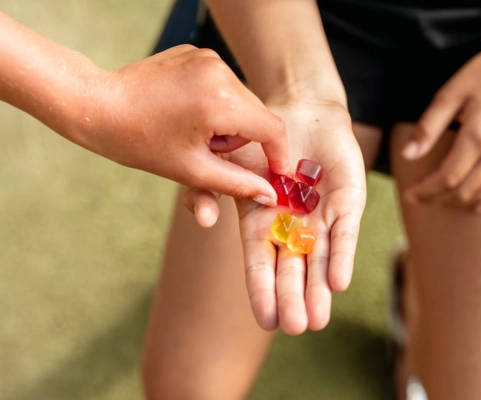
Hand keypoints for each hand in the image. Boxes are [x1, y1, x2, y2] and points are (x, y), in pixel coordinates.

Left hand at [76, 45, 287, 220]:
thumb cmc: (140, 142)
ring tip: (195, 131)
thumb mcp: (191, 171)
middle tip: (211, 151)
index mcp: (220, 102)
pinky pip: (224, 84)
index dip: (278, 155)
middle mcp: (219, 73)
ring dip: (230, 121)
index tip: (275, 173)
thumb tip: (269, 195)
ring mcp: (208, 58)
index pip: (272, 130)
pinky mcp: (197, 53)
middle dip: (243, 139)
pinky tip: (187, 111)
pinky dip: (216, 103)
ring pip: (242, 100)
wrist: (99, 105)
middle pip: (258, 115)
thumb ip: (237, 184)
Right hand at [200, 101, 365, 334]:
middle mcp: (293, 227)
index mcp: (263, 225)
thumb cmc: (257, 140)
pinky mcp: (347, 203)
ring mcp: (321, 217)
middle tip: (297, 326)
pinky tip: (338, 282)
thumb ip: (206, 188)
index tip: (266, 321)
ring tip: (317, 319)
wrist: (298, 110)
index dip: (263, 291)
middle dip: (294, 298)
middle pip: (292, 269)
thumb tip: (204, 218)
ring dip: (318, 288)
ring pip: (319, 259)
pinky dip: (341, 255)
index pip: (261, 265)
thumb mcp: (225, 164)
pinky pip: (344, 232)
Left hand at [402, 44, 480, 212]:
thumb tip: (408, 155)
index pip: (447, 178)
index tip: (410, 194)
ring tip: (439, 199)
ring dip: (459, 202)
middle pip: (463, 191)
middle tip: (418, 198)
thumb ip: (428, 127)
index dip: (426, 191)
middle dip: (436, 199)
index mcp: (477, 137)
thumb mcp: (449, 94)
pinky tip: (480, 205)